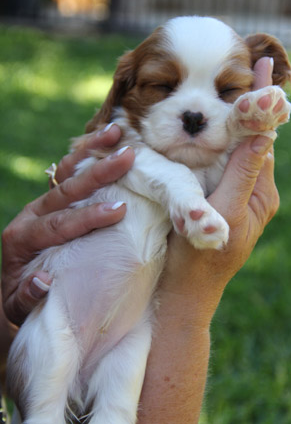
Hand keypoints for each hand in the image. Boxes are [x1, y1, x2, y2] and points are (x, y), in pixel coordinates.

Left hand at [1, 124, 134, 325]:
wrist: (14, 285)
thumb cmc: (23, 298)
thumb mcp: (20, 306)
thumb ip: (28, 296)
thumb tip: (43, 280)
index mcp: (21, 240)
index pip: (57, 225)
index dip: (86, 217)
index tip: (118, 211)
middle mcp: (31, 216)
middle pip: (65, 190)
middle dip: (97, 174)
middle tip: (128, 158)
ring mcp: (42, 204)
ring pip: (66, 172)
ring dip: (91, 151)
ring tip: (116, 132)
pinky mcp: (53, 199)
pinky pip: (69, 171)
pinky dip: (86, 154)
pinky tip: (106, 139)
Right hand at [138, 57, 280, 423]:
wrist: (184, 294)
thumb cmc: (201, 260)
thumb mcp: (223, 213)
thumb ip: (242, 173)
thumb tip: (264, 130)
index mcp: (260, 193)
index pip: (263, 138)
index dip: (261, 102)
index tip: (259, 65)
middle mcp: (252, 190)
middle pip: (252, 139)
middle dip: (250, 104)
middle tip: (243, 66)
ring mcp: (234, 194)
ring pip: (236, 149)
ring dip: (233, 119)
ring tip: (226, 86)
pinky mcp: (217, 199)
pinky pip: (221, 163)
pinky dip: (217, 141)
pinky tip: (207, 128)